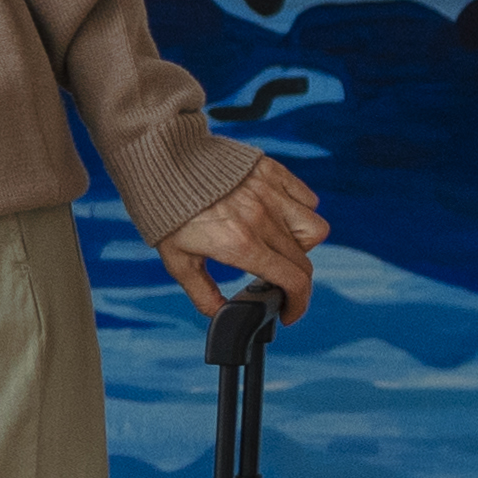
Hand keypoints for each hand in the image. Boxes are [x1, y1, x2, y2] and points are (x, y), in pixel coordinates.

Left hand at [158, 151, 326, 317]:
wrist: (162, 162)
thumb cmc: (166, 211)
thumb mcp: (178, 261)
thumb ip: (202, 293)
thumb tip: (221, 315)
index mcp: (240, 244)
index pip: (293, 281)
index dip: (298, 305)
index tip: (289, 312)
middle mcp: (261, 219)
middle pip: (303, 262)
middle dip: (296, 283)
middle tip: (280, 285)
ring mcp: (270, 193)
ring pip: (315, 229)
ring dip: (303, 246)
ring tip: (280, 247)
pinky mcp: (273, 172)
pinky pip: (306, 198)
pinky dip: (301, 213)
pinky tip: (281, 218)